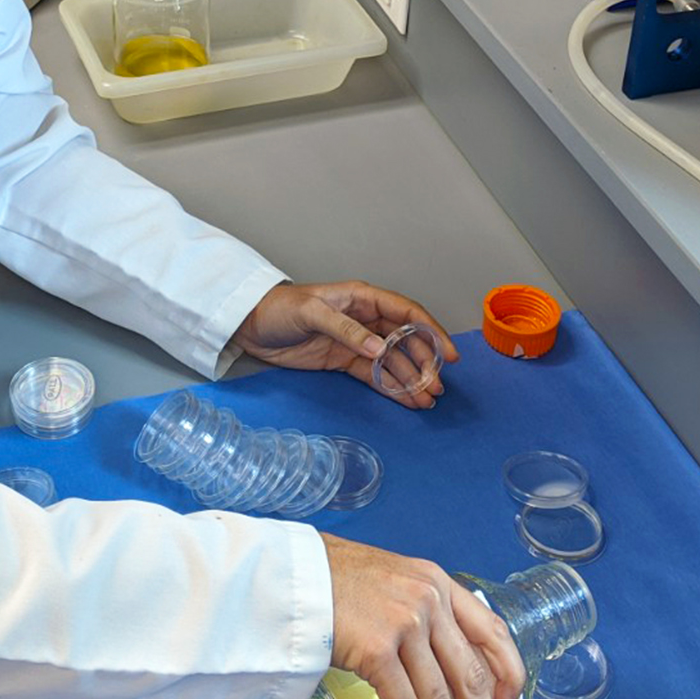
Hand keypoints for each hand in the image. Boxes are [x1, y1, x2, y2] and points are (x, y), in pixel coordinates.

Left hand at [229, 281, 458, 408]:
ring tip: (428, 399)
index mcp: (362, 298)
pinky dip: (392, 387)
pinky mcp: (344, 361)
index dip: (432, 331)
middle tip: (436, 387)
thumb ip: (347, 330)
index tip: (449, 353)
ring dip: (412, 379)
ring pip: (393, 361)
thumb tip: (381, 349)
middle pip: (405, 341)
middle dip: (424, 363)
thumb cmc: (279, 308)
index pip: (406, 313)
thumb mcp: (311, 313)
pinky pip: (375, 375)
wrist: (250, 324)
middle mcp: (365, 319)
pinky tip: (408, 400)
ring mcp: (356, 342)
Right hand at [321, 533, 524, 698]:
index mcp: (438, 582)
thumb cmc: (332, 579)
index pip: (493, 631)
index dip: (509, 676)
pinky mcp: (377, 651)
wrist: (289, 574)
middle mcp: (430, 601)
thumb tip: (437, 666)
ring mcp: (405, 625)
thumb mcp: (392, 579)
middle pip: (471, 678)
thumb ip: (419, 609)